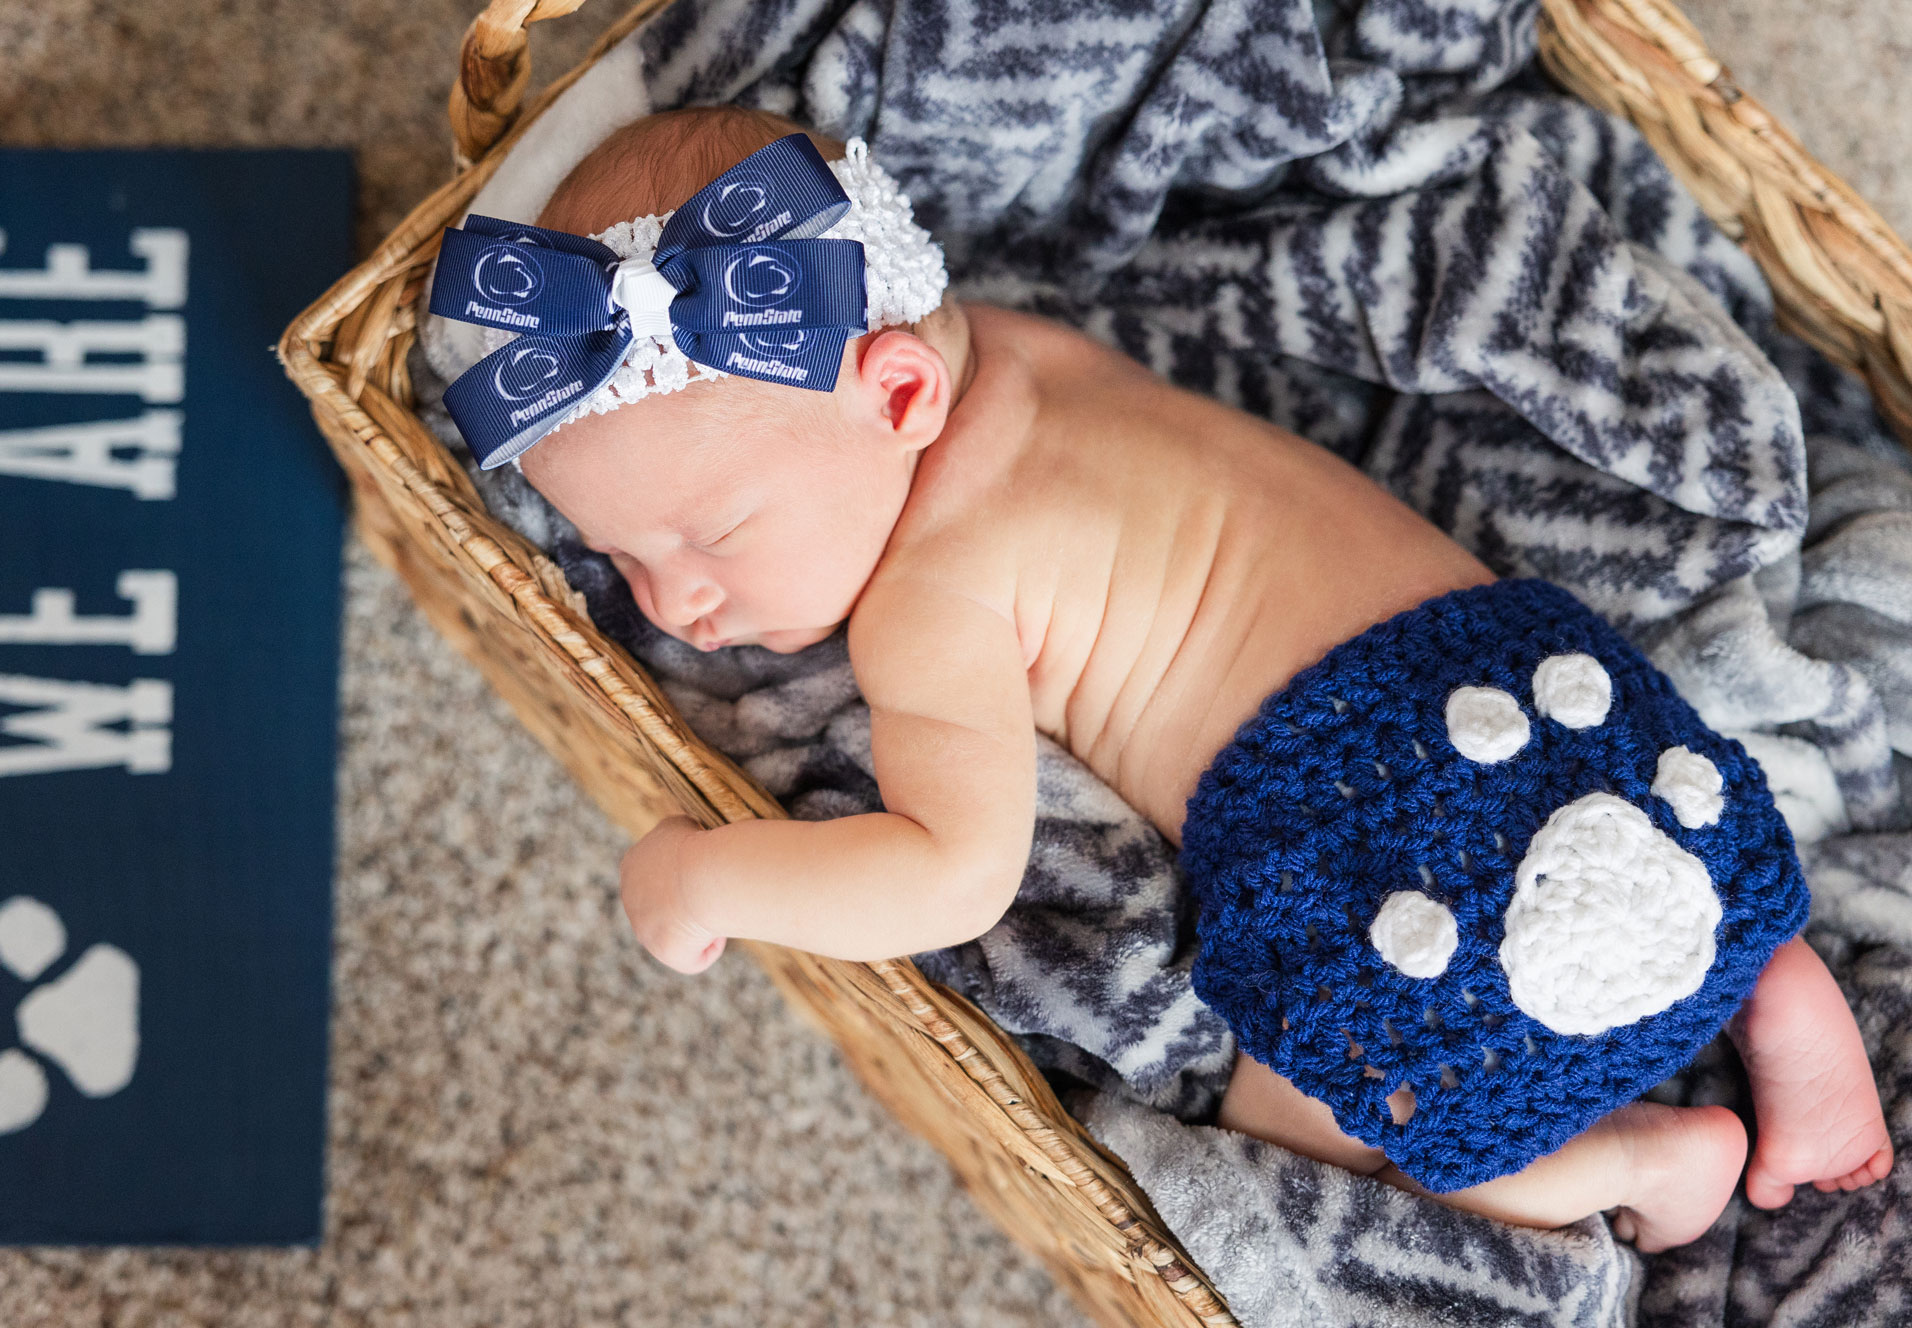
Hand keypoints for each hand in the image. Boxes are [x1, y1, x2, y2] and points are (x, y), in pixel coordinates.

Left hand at [619, 816, 726, 973]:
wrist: (699, 879)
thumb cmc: (695, 848)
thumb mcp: (681, 825)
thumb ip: (677, 833)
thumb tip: (687, 843)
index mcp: (632, 865)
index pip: (659, 872)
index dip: (687, 871)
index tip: (707, 867)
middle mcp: (632, 898)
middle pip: (665, 905)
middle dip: (689, 901)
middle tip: (716, 892)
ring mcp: (644, 927)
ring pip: (679, 931)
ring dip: (701, 925)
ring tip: (720, 912)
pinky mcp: (664, 951)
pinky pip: (693, 956)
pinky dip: (709, 947)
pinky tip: (718, 933)